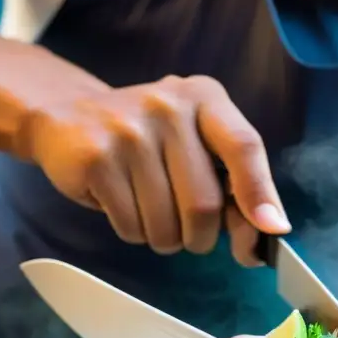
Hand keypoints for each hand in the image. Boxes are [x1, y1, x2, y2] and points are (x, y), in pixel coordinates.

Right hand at [20, 74, 289, 262]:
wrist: (66, 118)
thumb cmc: (147, 143)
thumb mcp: (194, 147)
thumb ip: (235, 185)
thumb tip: (271, 232)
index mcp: (205, 98)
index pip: (244, 146)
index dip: (260, 193)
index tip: (272, 231)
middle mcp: (168, 106)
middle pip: (204, 203)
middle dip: (199, 237)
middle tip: (187, 234)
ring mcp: (129, 130)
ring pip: (166, 223)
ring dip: (163, 238)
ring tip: (148, 213)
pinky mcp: (96, 158)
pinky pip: (131, 225)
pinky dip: (133, 233)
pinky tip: (121, 205)